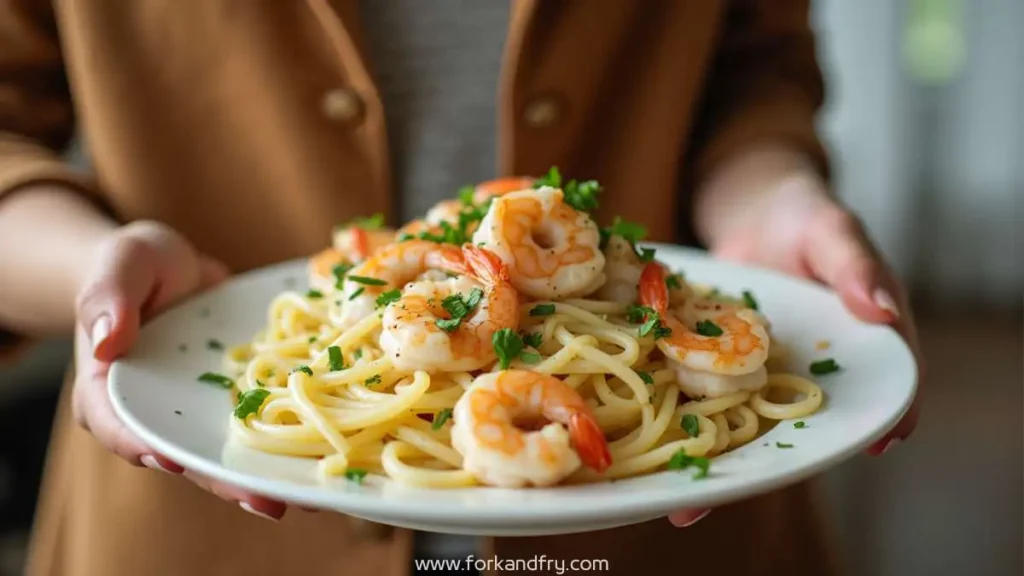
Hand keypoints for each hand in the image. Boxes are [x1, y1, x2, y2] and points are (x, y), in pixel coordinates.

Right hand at [73, 221, 287, 520]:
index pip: (119, 426)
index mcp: (110, 390)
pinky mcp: (233, 402)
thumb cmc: (135, 263)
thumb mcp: (121, 266)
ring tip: (305, 493)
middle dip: (224, 480)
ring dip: (263, 473)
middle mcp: (156, 414)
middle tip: (266, 501)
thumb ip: (108, 299)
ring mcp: (197, 413)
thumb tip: (105, 341)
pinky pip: (260, 421)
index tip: (175, 462)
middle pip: (184, 455)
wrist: (174, 266)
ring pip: (227, 450)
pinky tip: (325, 451)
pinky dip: (290, 436)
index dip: (145, 447)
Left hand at [670, 167, 923, 527]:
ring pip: (745, 425)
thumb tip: (883, 309)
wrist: (749, 206)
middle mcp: (808, 371)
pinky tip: (645, 447)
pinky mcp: (719, 364)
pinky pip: (702, 397)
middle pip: (804, 426)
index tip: (879, 446)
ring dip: (715, 461)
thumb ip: (854, 266)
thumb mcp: (831, 230)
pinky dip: (679, 421)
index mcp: (856, 341)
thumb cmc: (803, 214)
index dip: (886, 416)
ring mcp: (760, 374)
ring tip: (680, 506)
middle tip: (735, 496)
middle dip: (773, 467)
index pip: (886, 384)